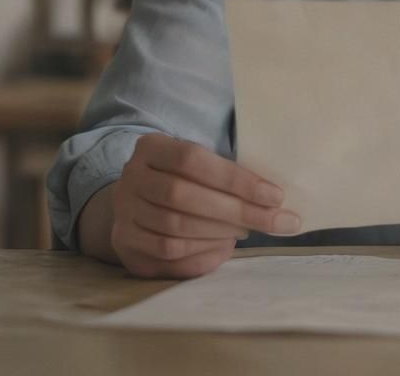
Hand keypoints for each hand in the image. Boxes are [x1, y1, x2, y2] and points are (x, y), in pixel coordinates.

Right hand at [110, 133, 301, 278]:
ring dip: (220, 232)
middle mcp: (131, 178)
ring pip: (175, 228)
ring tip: (250, 230)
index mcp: (151, 147)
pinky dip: (202, 251)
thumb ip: (227, 172)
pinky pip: (167, 253)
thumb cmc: (183, 177)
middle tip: (275, 220)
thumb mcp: (198, 161)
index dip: (236, 179)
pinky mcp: (125, 244)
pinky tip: (225, 246)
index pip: (193, 160)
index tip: (275, 195)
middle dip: (236, 210)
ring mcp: (124, 212)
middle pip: (184, 196)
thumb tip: (273, 198)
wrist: (137, 199)